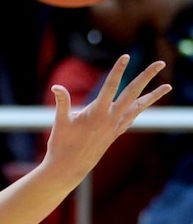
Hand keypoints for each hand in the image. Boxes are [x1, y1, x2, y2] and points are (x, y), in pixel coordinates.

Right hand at [43, 55, 170, 184]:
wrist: (70, 167)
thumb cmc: (62, 144)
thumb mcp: (60, 122)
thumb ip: (61, 102)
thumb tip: (56, 87)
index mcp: (97, 113)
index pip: (110, 86)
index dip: (118, 70)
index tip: (126, 56)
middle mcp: (111, 119)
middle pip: (133, 93)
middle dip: (147, 77)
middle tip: (160, 63)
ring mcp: (115, 127)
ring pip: (138, 107)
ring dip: (153, 95)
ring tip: (167, 86)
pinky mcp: (115, 134)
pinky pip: (132, 117)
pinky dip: (140, 109)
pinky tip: (144, 104)